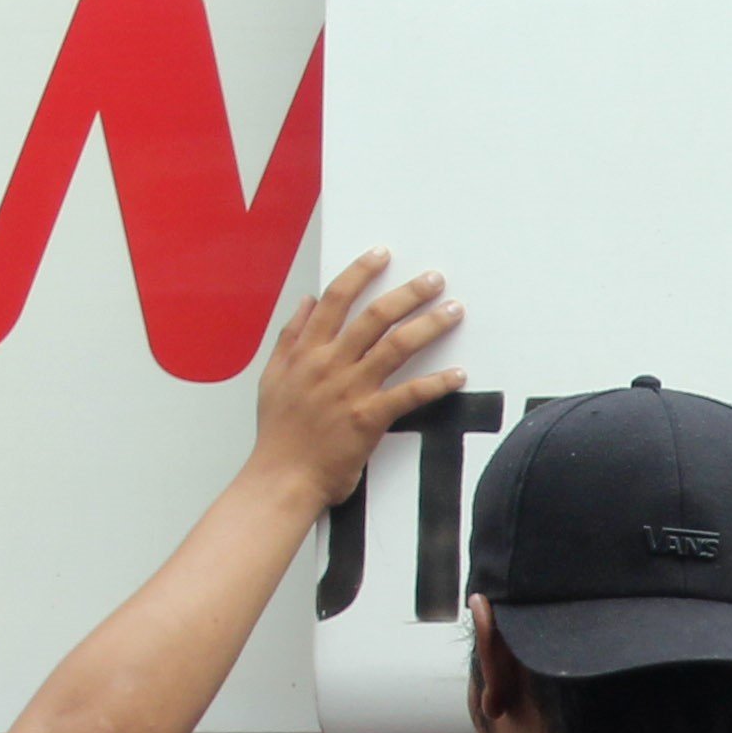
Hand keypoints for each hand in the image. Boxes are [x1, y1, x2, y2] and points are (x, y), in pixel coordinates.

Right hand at [248, 248, 466, 506]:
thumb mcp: (272, 377)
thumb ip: (290, 337)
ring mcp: (350, 390)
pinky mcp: (369, 418)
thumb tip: (306, 301)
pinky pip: (409, 393)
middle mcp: (329, 364)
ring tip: (454, 310)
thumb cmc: (278, 433)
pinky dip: (436, 382)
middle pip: (374, 316)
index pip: (336, 299)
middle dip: (407, 293)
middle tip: (434, 278)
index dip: (360, 272)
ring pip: (396, 346)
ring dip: (429, 324)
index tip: (382, 255)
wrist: (281, 477)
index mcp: (306, 352)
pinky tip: (458, 373)